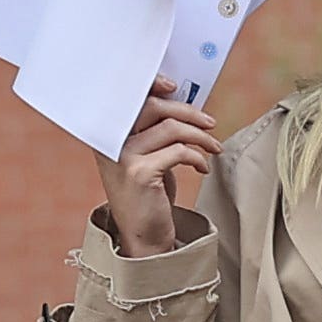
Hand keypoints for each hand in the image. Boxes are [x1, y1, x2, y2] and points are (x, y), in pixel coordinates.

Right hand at [99, 82, 220, 254]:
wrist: (143, 236)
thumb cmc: (148, 194)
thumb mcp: (147, 157)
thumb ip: (153, 131)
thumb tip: (180, 103)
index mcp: (108, 134)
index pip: (128, 99)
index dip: (151, 85)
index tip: (173, 85)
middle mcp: (110, 142)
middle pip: (153, 107)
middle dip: (188, 112)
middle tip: (210, 123)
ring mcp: (123, 156)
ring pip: (170, 128)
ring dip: (200, 136)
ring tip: (213, 147)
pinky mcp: (141, 173)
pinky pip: (179, 151)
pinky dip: (197, 156)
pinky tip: (203, 167)